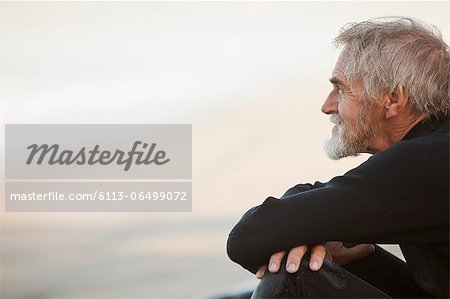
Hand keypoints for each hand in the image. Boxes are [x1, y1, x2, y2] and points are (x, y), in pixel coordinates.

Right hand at [255, 242, 374, 278]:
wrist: (307, 228)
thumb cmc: (326, 245)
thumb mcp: (340, 249)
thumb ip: (354, 250)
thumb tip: (371, 246)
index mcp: (317, 238)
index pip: (317, 245)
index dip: (316, 256)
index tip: (315, 267)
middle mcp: (302, 238)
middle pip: (296, 246)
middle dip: (292, 257)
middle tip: (289, 269)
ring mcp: (289, 242)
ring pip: (280, 247)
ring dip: (275, 258)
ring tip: (272, 270)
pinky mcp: (279, 247)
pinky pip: (270, 253)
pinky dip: (264, 263)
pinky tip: (260, 273)